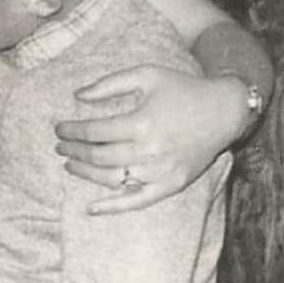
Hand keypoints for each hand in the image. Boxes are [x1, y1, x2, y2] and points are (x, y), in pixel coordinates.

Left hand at [54, 67, 248, 214]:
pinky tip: (92, 207)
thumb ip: (110, 84)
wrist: (223, 111)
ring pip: (112, 179)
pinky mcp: (171, 185)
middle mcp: (150, 151)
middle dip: (74, 151)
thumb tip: (77, 95)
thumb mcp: (147, 75)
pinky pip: (136, 201)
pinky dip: (113, 207)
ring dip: (85, 173)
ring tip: (70, 164)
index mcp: (142, 122)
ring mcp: (160, 172)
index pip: (95, 131)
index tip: (60, 129)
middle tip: (60, 146)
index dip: (72, 131)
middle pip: (99, 156)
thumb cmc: (182, 89)